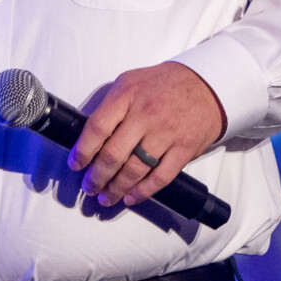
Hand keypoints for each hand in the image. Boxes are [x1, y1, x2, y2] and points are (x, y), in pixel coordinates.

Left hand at [69, 62, 226, 207]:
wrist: (206, 85)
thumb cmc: (162, 85)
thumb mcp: (130, 82)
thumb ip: (111, 106)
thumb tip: (88, 137)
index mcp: (127, 95)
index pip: (97, 128)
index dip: (83, 151)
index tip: (75, 165)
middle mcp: (145, 114)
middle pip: (113, 154)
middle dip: (97, 177)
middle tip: (89, 187)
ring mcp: (166, 133)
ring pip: (134, 170)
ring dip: (116, 188)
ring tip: (106, 197)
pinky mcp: (184, 149)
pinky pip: (160, 177)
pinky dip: (143, 191)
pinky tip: (131, 197)